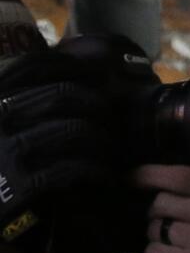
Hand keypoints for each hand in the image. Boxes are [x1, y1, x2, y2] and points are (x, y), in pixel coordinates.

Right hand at [0, 51, 119, 219]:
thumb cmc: (0, 165)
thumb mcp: (4, 121)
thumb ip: (26, 98)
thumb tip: (77, 66)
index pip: (32, 66)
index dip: (72, 64)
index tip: (100, 72)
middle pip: (63, 95)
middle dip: (99, 106)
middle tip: (115, 121)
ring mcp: (5, 152)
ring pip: (76, 130)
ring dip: (104, 140)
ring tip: (113, 151)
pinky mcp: (18, 187)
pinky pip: (73, 168)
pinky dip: (97, 170)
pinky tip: (105, 176)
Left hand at [137, 165, 189, 252]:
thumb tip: (145, 177)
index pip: (183, 176)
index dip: (151, 174)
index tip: (132, 177)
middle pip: (161, 202)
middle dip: (158, 216)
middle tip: (177, 231)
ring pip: (155, 228)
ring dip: (159, 240)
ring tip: (181, 250)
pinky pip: (153, 252)